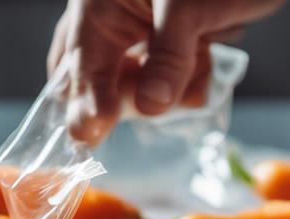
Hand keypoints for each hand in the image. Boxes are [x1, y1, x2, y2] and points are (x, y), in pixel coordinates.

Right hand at [48, 0, 282, 145]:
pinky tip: (206, 70)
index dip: (87, 100)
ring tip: (197, 71)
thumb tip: (150, 107)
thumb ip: (169, 57)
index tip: (91, 135)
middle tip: (130, 120)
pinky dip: (187, 83)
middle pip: (95, 76)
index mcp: (100, 3)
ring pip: (136, 82)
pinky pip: (167, 78)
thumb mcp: (189, 8)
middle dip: (122, 100)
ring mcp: (142, 30)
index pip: (83, 61)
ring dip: (167, 90)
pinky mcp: (171, 40)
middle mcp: (114, 16)